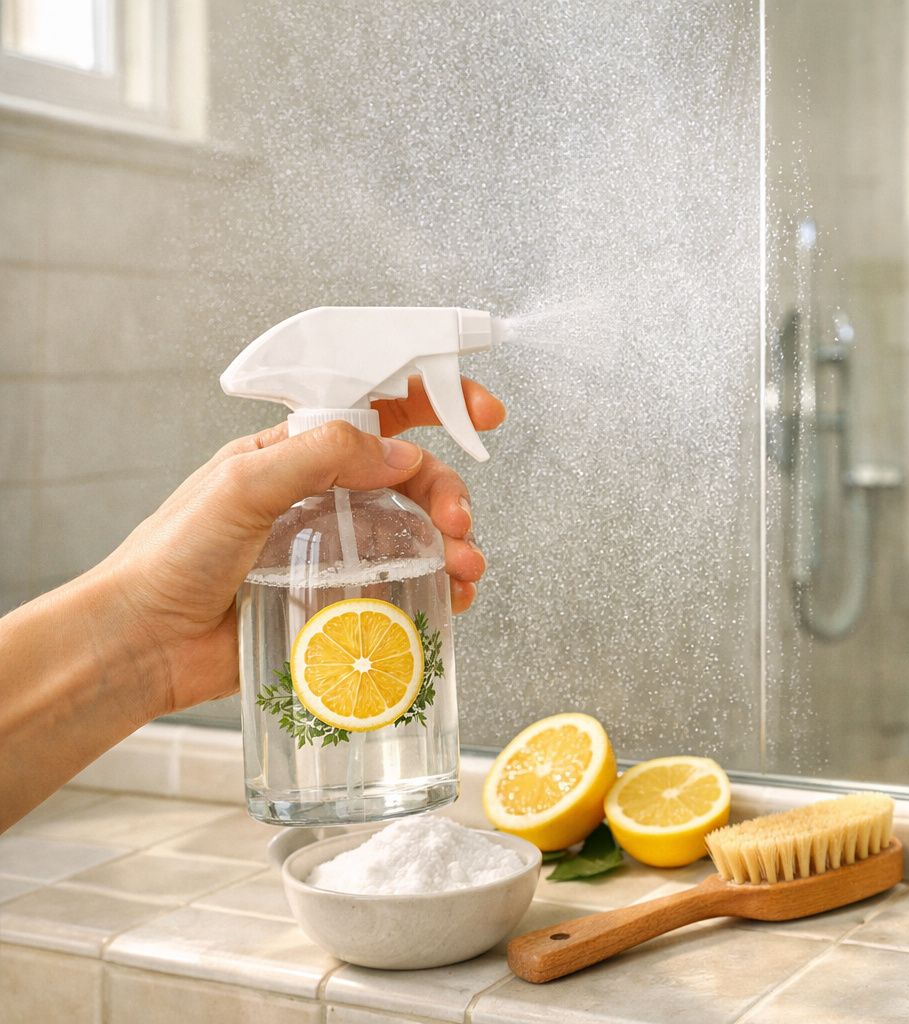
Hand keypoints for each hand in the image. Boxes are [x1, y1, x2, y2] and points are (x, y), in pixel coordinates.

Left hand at [91, 376, 504, 717]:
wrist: (143, 645)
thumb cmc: (170, 559)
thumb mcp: (240, 484)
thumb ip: (318, 456)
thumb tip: (399, 452)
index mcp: (294, 453)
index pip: (376, 411)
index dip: (435, 400)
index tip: (483, 411)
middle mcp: (321, 497)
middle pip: (410, 477)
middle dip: (448, 491)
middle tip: (458, 522)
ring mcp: (335, 551)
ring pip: (417, 532)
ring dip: (454, 543)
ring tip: (463, 568)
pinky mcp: (340, 602)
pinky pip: (406, 586)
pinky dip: (441, 588)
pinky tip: (454, 597)